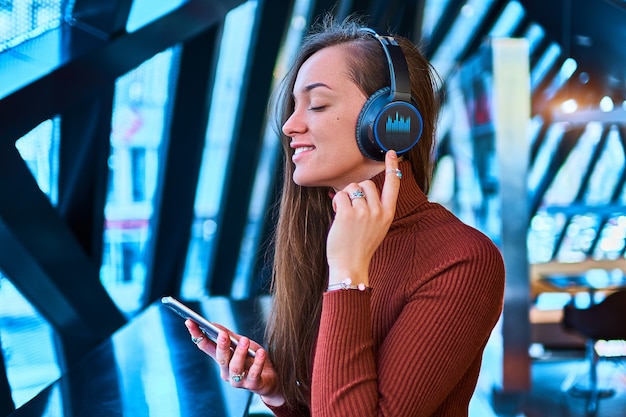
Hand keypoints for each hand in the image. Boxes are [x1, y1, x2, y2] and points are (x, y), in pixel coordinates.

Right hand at [185, 320, 284, 405]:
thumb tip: (213, 324)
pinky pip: (254, 374)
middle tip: (222, 334)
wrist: (272, 378)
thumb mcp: (242, 344)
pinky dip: (257, 363)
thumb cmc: (254, 359)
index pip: (206, 347)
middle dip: (221, 346)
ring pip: (235, 368)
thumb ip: (229, 336)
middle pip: (220, 359)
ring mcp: (239, 381)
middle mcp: (227, 372)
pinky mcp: (253, 385)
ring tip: (244, 341)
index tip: (190, 321)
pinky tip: (261, 353)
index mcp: (222, 360)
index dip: (197, 335)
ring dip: (239, 354)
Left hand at [326, 151, 400, 284]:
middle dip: (356, 191)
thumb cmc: (360, 246)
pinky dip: (336, 203)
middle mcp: (379, 211)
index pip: (393, 185)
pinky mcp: (348, 214)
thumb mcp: (377, 227)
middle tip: (351, 208)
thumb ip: (375, 208)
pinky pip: (340, 196)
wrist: (351, 265)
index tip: (392, 153)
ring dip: (345, 198)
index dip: (393, 167)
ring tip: (345, 215)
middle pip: (366, 184)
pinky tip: (338, 216)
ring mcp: (364, 212)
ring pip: (352, 188)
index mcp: (388, 214)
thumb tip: (362, 189)